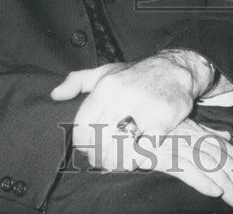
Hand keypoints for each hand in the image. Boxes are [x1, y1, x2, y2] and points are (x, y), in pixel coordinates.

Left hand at [51, 51, 213, 168]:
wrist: (177, 70)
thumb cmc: (137, 75)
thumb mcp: (106, 71)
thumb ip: (77, 81)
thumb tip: (55, 95)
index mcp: (107, 86)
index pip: (82, 126)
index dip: (81, 144)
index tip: (86, 148)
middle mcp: (124, 97)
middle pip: (97, 141)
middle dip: (95, 156)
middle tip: (99, 159)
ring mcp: (144, 111)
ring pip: (116, 150)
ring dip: (112, 162)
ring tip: (113, 162)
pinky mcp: (163, 124)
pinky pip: (140, 153)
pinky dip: (132, 161)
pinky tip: (131, 159)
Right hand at [135, 119, 232, 211]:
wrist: (119, 133)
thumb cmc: (150, 134)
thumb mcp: (182, 130)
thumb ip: (205, 134)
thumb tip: (227, 137)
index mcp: (197, 132)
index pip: (227, 151)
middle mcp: (189, 137)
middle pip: (222, 160)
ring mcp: (175, 145)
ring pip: (208, 166)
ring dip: (227, 186)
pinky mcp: (159, 156)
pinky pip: (184, 169)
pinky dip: (201, 180)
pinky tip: (214, 192)